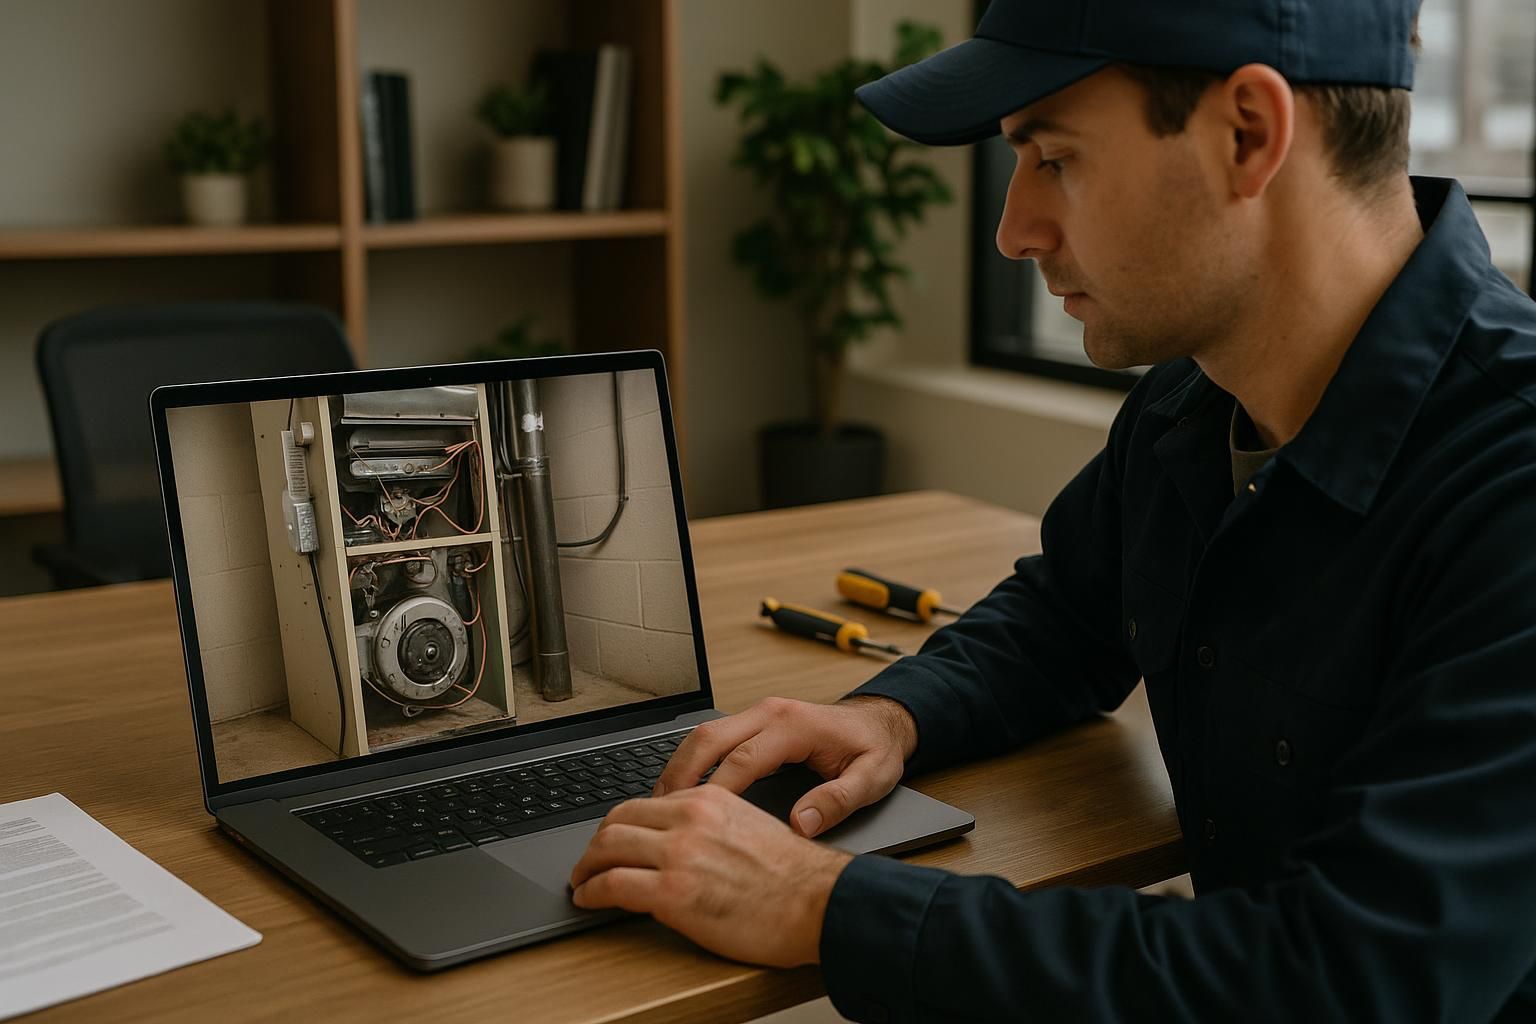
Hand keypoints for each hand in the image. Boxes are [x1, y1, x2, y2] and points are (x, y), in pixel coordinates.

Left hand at [568, 784, 852, 966]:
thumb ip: (709, 826)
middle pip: (616, 821)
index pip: (643, 804)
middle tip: (588, 862)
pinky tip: (588, 900)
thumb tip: (678, 840)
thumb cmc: (793, 877)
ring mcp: (678, 854)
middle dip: (595, 844)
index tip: (612, 841)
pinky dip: (591, 893)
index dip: (618, 825)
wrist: (818, 903)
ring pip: (606, 849)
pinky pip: (611, 886)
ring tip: (582, 882)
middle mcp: (688, 819)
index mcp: (707, 799)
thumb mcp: (747, 826)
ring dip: (585, 868)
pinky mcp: (672, 893)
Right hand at [654, 695, 917, 838]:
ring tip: (659, 806)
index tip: (695, 822)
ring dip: (679, 767)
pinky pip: (712, 738)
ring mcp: (759, 714)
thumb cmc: (875, 749)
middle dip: (680, 776)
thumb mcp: (873, 778)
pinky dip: (690, 762)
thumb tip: (802, 823)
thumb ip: (839, 800)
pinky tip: (680, 791)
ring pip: (703, 734)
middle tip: (658, 813)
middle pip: (709, 738)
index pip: (743, 759)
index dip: (716, 792)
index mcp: (794, 725)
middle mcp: (769, 713)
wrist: (881, 721)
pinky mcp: (754, 722)